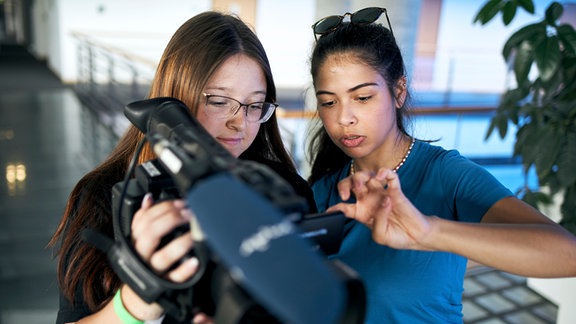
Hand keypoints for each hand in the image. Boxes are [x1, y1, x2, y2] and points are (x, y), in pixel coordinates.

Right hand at [122, 193, 199, 320]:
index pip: (144, 219)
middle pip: (151, 234)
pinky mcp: (164, 286)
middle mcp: (141, 255)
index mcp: (135, 241)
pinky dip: (185, 269)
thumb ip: (142, 220)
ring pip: (162, 256)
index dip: (162, 208)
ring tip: (194, 234)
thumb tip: (148, 198)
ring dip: (180, 243)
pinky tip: (195, 261)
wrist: (137, 299)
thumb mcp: (137, 242)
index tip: (179, 203)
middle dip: (171, 219)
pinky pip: (175, 278)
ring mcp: (153, 271)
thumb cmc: (141, 265)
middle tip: (189, 214)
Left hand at [327, 168, 432, 249]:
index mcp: (361, 212)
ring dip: (361, 177)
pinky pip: (390, 175)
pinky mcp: (395, 190)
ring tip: (362, 186)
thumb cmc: (396, 236)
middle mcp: (369, 200)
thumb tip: (382, 204)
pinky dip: (384, 172)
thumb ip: (376, 222)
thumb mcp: (380, 236)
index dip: (335, 208)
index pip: (344, 206)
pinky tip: (381, 177)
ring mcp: (381, 193)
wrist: (414, 237)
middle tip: (347, 194)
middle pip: (352, 184)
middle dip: (345, 184)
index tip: (330, 211)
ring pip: (367, 175)